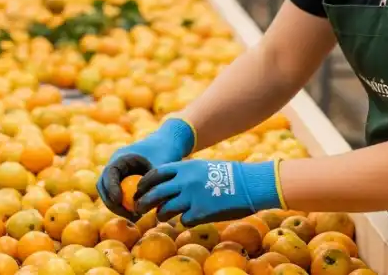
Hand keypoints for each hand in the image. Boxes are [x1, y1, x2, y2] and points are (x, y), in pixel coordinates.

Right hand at [97, 117, 195, 219]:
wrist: (168, 144)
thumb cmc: (166, 152)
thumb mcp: (161, 167)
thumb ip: (153, 182)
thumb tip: (147, 201)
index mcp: (122, 156)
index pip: (109, 172)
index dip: (111, 187)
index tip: (119, 201)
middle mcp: (116, 165)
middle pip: (103, 185)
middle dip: (111, 202)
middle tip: (128, 214)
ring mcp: (118, 174)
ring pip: (108, 193)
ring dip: (117, 206)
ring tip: (134, 217)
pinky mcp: (123, 182)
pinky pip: (118, 195)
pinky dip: (124, 206)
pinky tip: (138, 215)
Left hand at [134, 159, 283, 227]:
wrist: (249, 184)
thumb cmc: (226, 175)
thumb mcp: (201, 167)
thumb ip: (183, 174)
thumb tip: (164, 186)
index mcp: (184, 167)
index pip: (155, 174)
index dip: (144, 184)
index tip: (139, 191)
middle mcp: (185, 181)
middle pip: (154, 194)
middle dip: (143, 203)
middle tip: (138, 209)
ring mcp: (191, 198)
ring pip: (165, 210)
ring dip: (161, 215)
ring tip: (162, 217)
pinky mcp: (200, 213)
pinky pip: (183, 221)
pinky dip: (184, 221)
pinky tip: (190, 218)